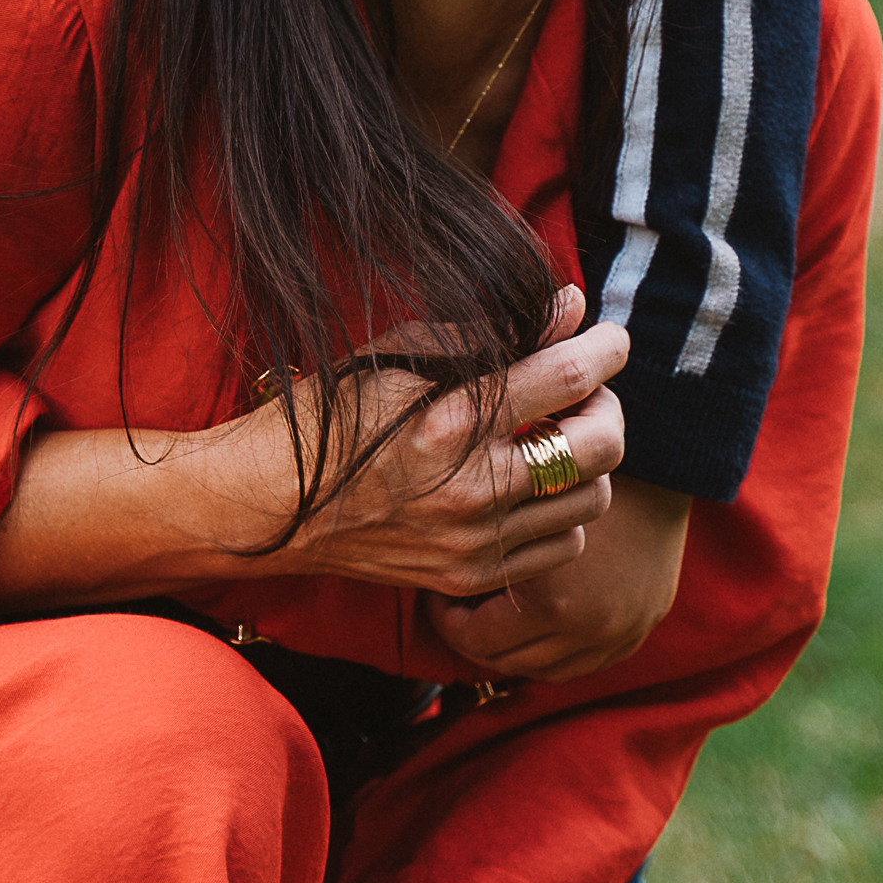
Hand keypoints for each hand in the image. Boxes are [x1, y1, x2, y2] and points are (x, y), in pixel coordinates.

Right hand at [195, 290, 626, 606]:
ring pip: (591, 499)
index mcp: (450, 417)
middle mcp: (470, 486)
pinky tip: (528, 489)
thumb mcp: (398, 356)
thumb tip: (570, 306)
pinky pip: (562, 546)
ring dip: (586, 464)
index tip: (610, 339)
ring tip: (554, 439)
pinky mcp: (470, 577)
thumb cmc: (331, 414)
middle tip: (586, 393)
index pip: (568, 375)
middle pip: (599, 445)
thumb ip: (490, 333)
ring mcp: (473, 541)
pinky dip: (561, 514)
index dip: (606, 349)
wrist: (271, 504)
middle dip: (607, 408)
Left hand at [426, 470, 689, 684]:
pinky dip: (558, 650)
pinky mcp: (643, 625)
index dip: (446, 621)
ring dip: (517, 648)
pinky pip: (588, 661)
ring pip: (547, 669)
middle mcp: (590, 631)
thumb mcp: (516, 507)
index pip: (474, 642)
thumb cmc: (573, 469)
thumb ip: (480, 546)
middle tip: (460, 606)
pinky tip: (538, 620)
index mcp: (552, 604)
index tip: (439, 593)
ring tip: (496, 614)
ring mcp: (621, 633)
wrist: (660, 459)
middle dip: (476, 637)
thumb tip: (429, 561)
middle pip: (509, 662)